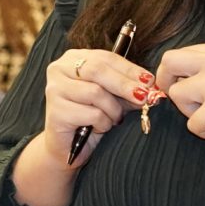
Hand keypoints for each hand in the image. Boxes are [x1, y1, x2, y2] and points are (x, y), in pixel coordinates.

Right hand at [42, 49, 155, 168]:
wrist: (67, 148)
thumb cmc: (89, 118)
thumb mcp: (112, 98)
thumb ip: (127, 88)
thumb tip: (150, 86)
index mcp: (73, 58)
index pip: (105, 58)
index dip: (130, 69)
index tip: (150, 81)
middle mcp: (59, 69)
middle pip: (98, 70)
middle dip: (125, 85)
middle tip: (144, 97)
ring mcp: (54, 90)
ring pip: (95, 93)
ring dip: (113, 109)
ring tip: (115, 119)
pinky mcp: (55, 112)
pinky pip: (91, 114)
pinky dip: (103, 123)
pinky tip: (100, 128)